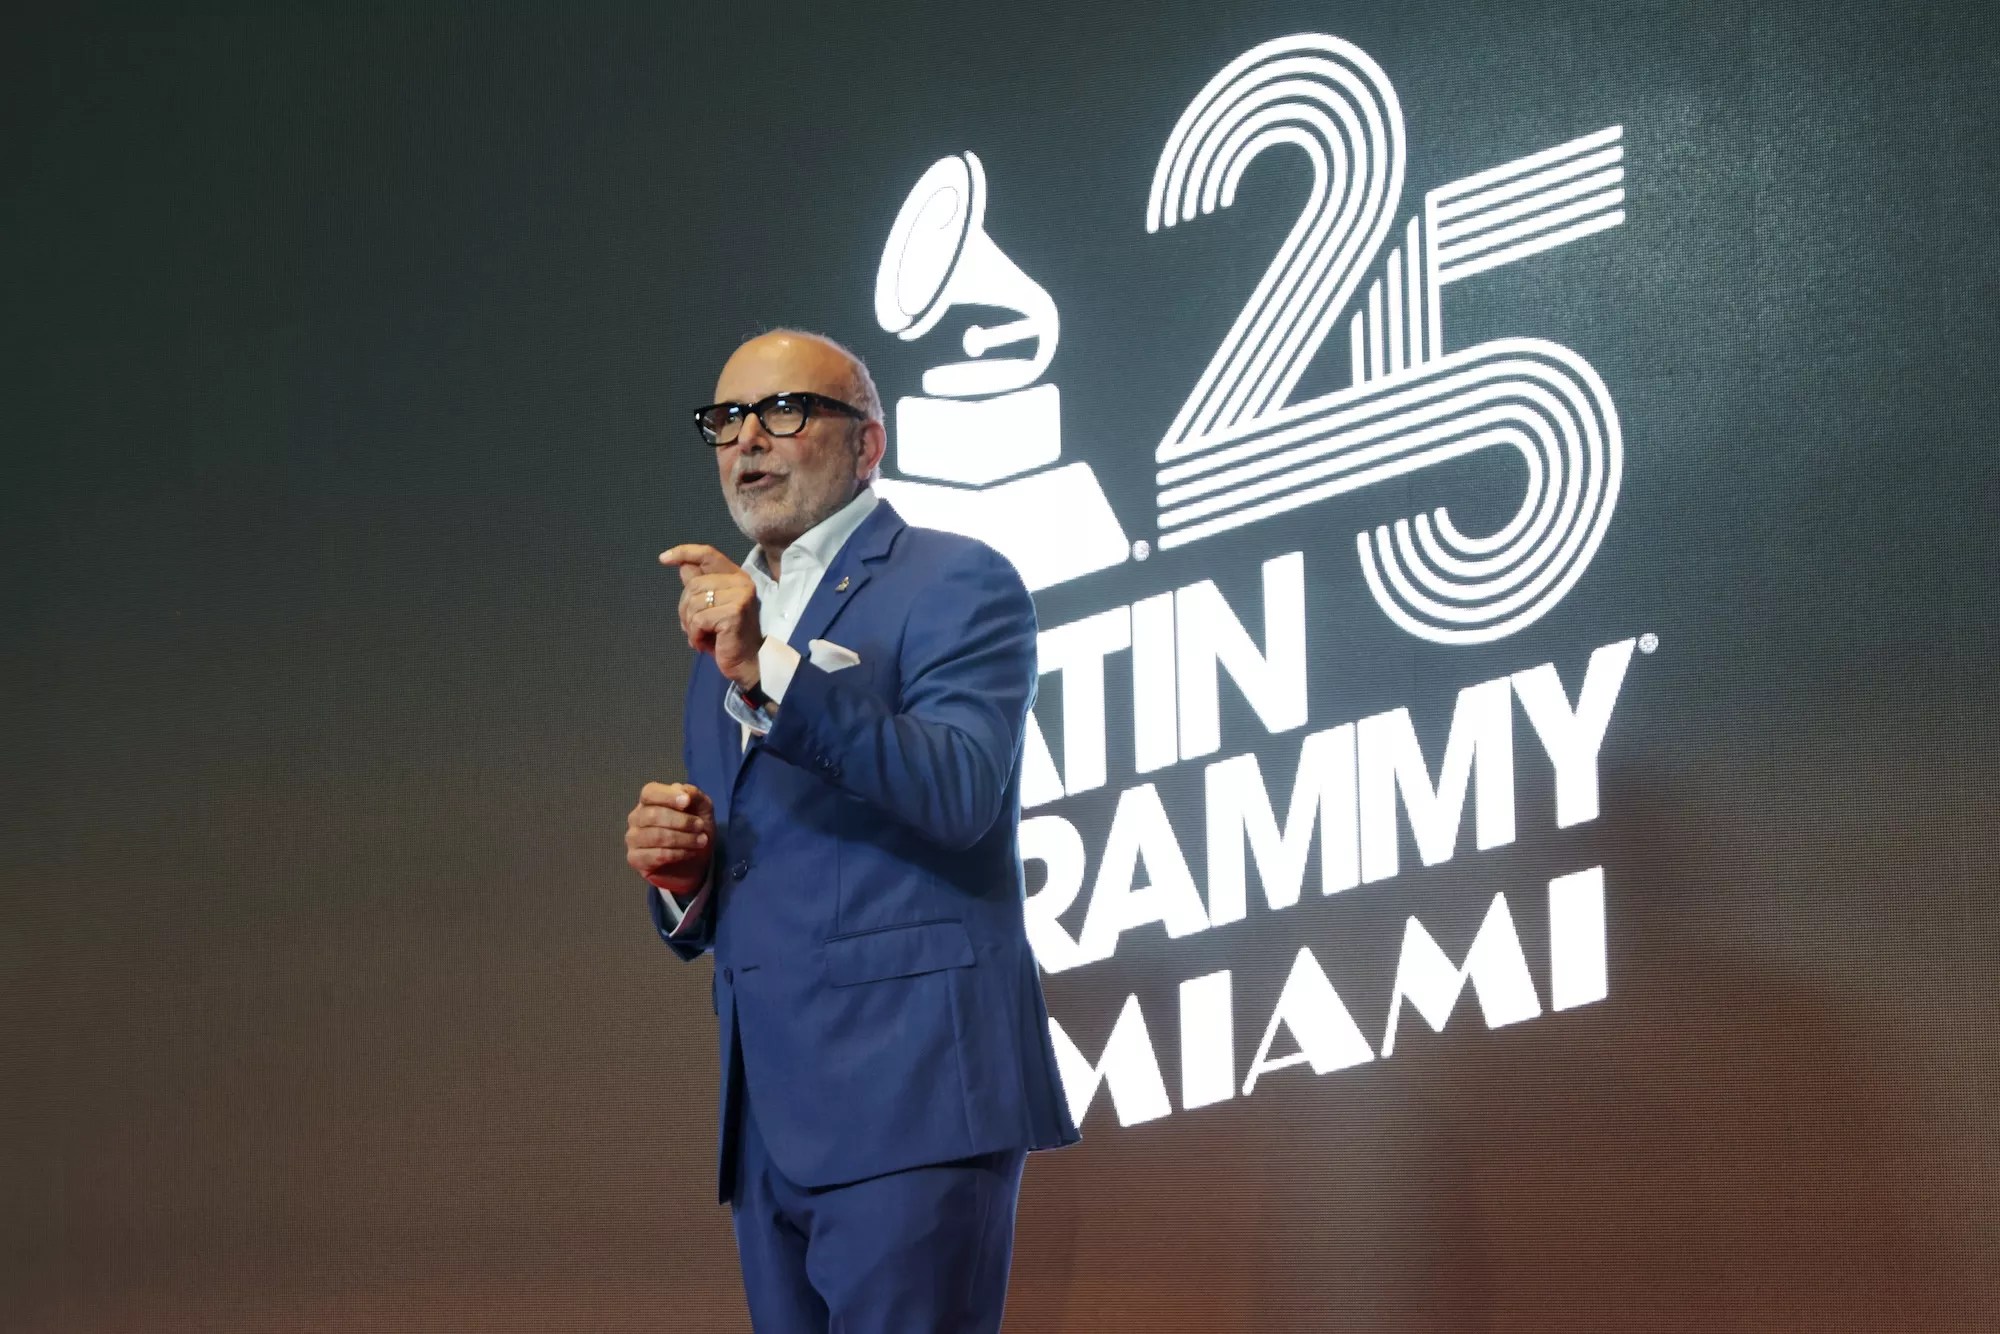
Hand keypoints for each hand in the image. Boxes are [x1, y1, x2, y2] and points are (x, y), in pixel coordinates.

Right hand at [625, 781, 714, 897]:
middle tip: (700, 827)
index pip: (650, 792)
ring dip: (684, 839)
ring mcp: (633, 839)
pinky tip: (689, 853)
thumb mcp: (703, 809)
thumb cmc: (695, 831)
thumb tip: (680, 789)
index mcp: (649, 801)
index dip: (668, 796)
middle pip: (653, 815)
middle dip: (682, 821)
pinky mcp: (635, 859)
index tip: (687, 802)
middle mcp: (636, 818)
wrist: (696, 861)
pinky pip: (657, 855)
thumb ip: (694, 795)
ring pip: (656, 836)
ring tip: (701, 841)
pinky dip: (678, 854)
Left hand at [661, 544, 761, 687]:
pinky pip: (699, 619)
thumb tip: (683, 566)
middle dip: (685, 608)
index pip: (708, 554)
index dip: (684, 552)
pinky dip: (695, 635)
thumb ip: (699, 585)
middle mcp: (741, 582)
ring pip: (694, 602)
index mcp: (736, 576)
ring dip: (690, 624)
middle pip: (693, 584)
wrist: (746, 662)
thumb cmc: (727, 636)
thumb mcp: (710, 607)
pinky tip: (704, 644)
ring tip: (701, 636)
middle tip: (694, 628)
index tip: (663, 559)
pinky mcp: (734, 612)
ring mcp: (740, 595)